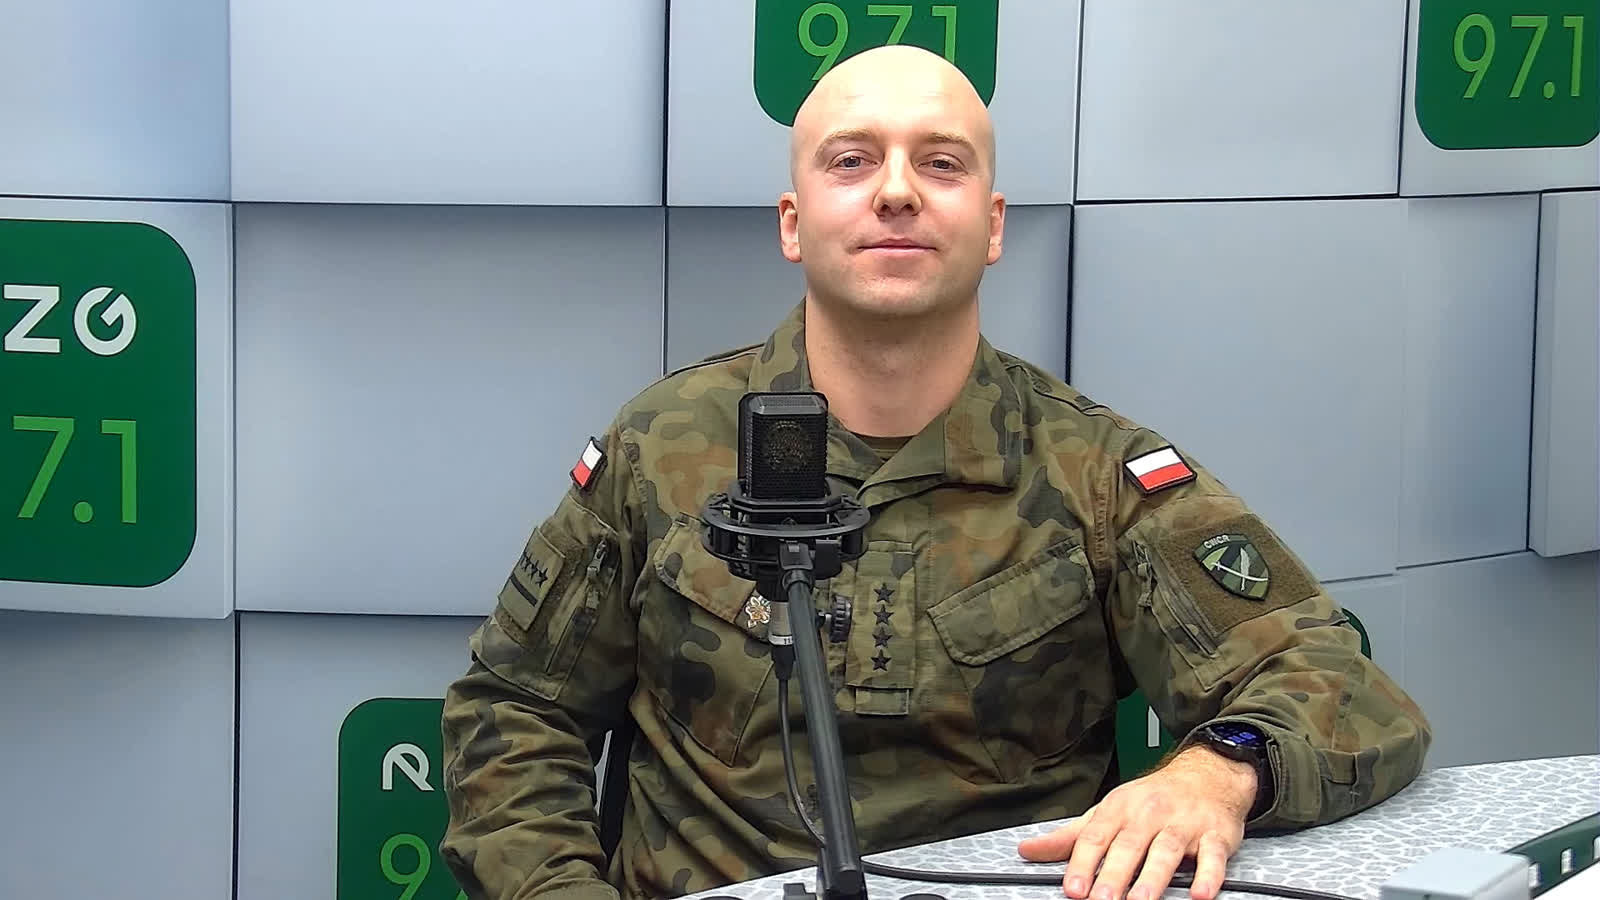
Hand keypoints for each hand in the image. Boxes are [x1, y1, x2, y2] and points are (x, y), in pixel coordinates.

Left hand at [1016, 745, 1256, 899]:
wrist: (1206, 775)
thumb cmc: (1150, 800)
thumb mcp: (1107, 812)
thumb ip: (1070, 836)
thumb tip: (1028, 850)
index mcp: (1119, 809)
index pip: (1096, 837)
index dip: (1082, 863)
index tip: (1072, 888)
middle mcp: (1149, 814)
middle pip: (1129, 846)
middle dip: (1114, 874)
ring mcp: (1183, 824)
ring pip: (1167, 851)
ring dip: (1153, 877)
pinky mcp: (1214, 835)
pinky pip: (1212, 857)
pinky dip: (1208, 876)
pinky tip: (1200, 894)